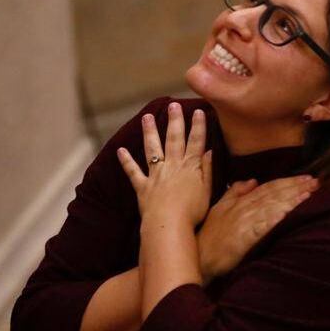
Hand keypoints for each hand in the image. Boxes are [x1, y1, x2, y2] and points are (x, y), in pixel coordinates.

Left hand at [116, 102, 211, 227]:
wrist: (169, 225)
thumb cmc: (193, 212)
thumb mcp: (207, 191)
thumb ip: (208, 170)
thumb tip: (209, 151)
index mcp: (190, 167)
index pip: (196, 142)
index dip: (198, 126)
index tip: (198, 111)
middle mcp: (172, 166)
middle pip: (174, 139)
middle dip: (174, 121)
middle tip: (173, 105)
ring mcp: (156, 175)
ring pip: (152, 149)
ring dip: (149, 132)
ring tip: (146, 118)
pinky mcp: (143, 187)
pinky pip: (133, 172)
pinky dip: (126, 161)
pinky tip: (120, 150)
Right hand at [197, 174, 319, 281]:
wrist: (198, 258)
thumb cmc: (208, 236)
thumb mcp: (219, 209)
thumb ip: (235, 193)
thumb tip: (253, 180)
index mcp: (240, 202)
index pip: (268, 187)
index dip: (288, 181)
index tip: (306, 178)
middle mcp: (243, 208)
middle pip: (274, 193)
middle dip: (296, 186)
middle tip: (316, 182)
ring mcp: (244, 221)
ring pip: (272, 205)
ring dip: (292, 198)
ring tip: (310, 193)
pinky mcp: (244, 237)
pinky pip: (263, 224)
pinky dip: (276, 216)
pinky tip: (290, 211)